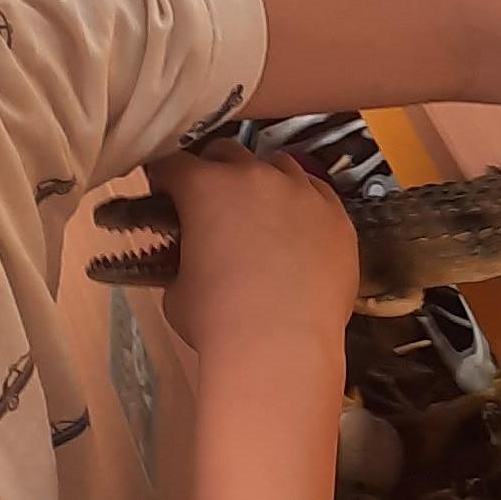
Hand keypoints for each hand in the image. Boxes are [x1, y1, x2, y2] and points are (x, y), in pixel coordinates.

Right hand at [142, 140, 357, 355]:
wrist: (281, 345)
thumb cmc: (217, 321)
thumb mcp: (177, 290)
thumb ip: (181, 261)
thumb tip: (190, 264)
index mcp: (204, 187)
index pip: (173, 164)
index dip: (164, 178)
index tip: (164, 194)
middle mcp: (254, 176)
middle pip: (226, 153)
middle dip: (213, 171)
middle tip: (210, 204)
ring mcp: (301, 191)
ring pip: (278, 165)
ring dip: (262, 180)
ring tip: (260, 211)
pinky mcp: (336, 214)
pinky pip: (317, 192)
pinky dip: (302, 202)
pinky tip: (299, 228)